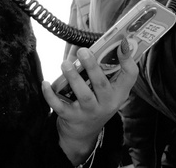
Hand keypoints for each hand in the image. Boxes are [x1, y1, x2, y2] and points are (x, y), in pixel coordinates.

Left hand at [43, 42, 138, 165]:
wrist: (83, 134)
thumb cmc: (95, 102)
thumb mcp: (105, 90)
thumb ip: (99, 68)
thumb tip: (80, 42)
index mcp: (118, 93)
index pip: (130, 76)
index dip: (127, 60)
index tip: (121, 44)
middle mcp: (107, 103)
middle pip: (101, 84)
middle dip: (92, 67)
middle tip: (83, 51)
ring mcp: (89, 112)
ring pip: (83, 95)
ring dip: (73, 78)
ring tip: (65, 63)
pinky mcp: (72, 118)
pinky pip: (60, 106)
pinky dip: (51, 95)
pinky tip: (45, 83)